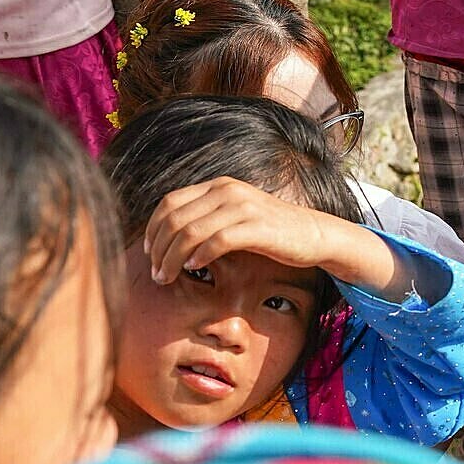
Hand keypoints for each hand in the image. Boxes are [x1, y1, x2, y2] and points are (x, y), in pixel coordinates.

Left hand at [142, 177, 359, 285]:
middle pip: (175, 218)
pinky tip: (195, 268)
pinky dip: (200, 256)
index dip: (153, 229)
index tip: (149, 253)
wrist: (314, 234)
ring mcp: (242, 207)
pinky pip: (217, 241)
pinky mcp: (256, 227)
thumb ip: (208, 217)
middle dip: (159, 249)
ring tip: (168, 277)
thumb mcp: (236, 215)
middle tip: (156, 273)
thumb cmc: (272, 231)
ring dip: (173, 258)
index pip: (170, 203)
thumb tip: (171, 238)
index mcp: (218, 186)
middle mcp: (227, 190)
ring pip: (190, 231)